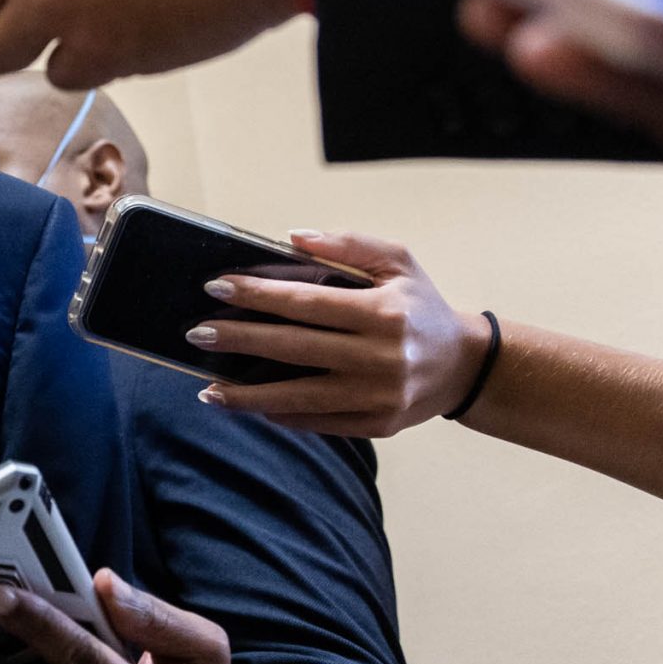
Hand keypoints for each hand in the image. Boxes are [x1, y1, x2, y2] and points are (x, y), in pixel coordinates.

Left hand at [186, 230, 492, 435]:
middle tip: (197, 333)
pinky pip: (318, 422)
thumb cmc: (421, 307)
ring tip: (206, 389)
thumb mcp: (399, 262)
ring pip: (299, 397)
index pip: (306, 302)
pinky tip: (248, 406)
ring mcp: (379, 396)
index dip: (258, 295)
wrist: (465, 366)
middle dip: (240, 341)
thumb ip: (349, 244)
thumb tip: (292, 237)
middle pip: (294, 349)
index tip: (215, 287)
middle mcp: (382, 357)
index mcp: (384, 313)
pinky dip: (280, 416)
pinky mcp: (378, 425)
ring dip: (247, 395)